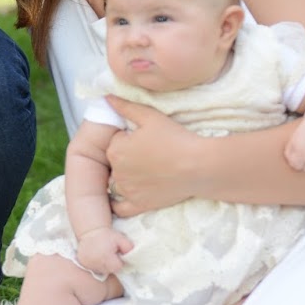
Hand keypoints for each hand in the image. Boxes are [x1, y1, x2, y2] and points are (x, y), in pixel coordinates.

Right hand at [75, 225, 132, 276]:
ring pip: (102, 270)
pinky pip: (93, 268)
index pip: (118, 266)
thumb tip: (131, 256)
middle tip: (110, 253)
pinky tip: (97, 256)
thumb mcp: (121, 239)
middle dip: (112, 264)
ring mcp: (89, 263)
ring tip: (103, 254)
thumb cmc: (108, 236)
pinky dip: (96, 264)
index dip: (119, 261)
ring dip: (104, 265)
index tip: (117, 253)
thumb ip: (129, 247)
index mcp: (106, 256)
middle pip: (110, 270)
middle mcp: (96, 262)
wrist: (91, 232)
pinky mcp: (83, 263)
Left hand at [101, 96, 200, 213]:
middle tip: (151, 153)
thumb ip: (125, 107)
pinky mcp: (139, 204)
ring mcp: (127, 190)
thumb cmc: (175, 138)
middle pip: (116, 161)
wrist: (198, 166)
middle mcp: (117, 171)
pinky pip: (120, 207)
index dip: (130, 138)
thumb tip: (106, 98)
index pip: (115, 141)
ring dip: (126, 176)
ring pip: (118, 181)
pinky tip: (128, 195)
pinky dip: (119, 203)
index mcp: (115, 149)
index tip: (147, 138)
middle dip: (128, 156)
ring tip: (149, 170)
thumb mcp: (150, 116)